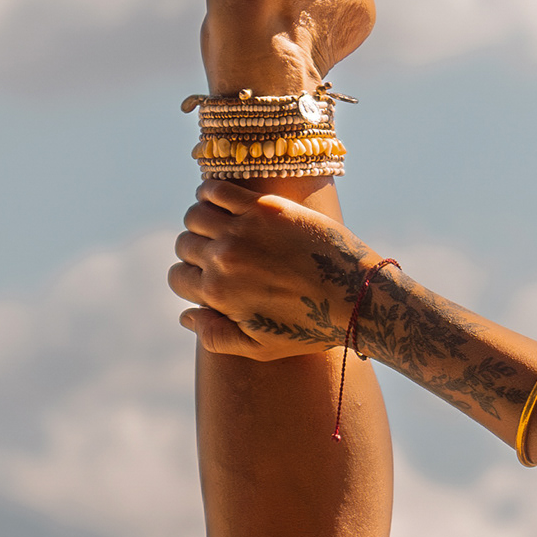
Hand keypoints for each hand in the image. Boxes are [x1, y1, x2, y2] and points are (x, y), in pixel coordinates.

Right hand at [171, 179, 379, 358]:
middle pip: (185, 244)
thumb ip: (216, 337)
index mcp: (218, 294)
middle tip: (217, 251)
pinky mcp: (266, 207)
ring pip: (196, 215)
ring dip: (201, 220)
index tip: (206, 275)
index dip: (190, 278)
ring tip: (218, 225)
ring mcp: (244, 229)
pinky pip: (219, 189)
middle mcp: (224, 258)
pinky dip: (211, 191)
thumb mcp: (260, 348)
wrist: (357, 296)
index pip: (178, 277)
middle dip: (196, 250)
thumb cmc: (312, 326)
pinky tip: (219, 199)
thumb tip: (185, 317)